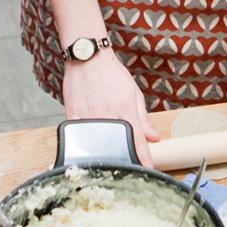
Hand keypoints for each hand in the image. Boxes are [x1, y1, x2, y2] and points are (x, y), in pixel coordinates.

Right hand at [63, 49, 158, 163]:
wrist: (88, 57)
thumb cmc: (111, 74)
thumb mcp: (133, 93)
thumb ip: (143, 117)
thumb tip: (154, 137)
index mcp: (125, 110)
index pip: (137, 140)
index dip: (143, 158)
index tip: (147, 170)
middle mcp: (108, 114)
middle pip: (117, 145)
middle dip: (124, 156)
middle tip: (127, 163)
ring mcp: (89, 116)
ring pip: (97, 143)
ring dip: (103, 151)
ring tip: (107, 154)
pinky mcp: (72, 115)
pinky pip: (78, 135)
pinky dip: (83, 142)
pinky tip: (88, 144)